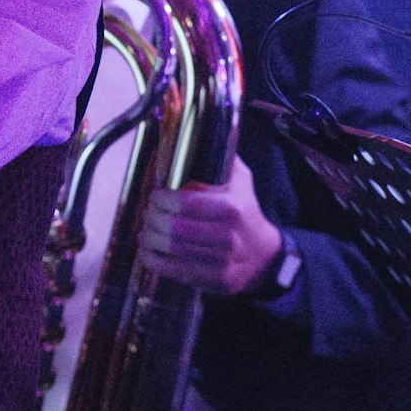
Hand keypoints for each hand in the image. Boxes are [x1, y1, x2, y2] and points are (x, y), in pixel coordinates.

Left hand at [139, 156, 285, 296]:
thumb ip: (221, 157)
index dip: (161, 200)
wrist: (265, 256)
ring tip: (145, 231)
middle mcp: (228, 236)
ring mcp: (222, 261)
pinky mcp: (215, 281)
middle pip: (174, 228)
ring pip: (171, 250)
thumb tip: (198, 130)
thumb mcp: (240, 180)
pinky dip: (154, 261)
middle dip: (152, 219)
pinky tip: (147, 252)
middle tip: (147, 214)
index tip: (155, 197)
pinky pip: (175, 271)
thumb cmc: (245, 212)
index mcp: (231, 208)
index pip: (185, 204)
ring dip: (149, 239)